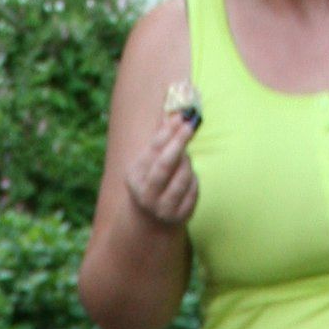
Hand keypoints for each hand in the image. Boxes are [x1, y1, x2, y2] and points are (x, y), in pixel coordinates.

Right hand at [124, 108, 197, 230]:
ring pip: (183, 177)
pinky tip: (187, 179)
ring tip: (184, 161)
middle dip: (179, 142)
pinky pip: (193, 190)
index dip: (168, 132)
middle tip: (190, 125)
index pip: (153, 150)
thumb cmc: (153, 179)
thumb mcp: (151, 159)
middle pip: (164, 165)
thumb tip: (174, 110)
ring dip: (188, 163)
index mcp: (134, 177)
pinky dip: (193, 179)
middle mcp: (146, 195)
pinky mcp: (180, 216)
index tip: (181, 116)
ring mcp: (163, 208)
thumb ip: (161, 138)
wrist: (152, 218)